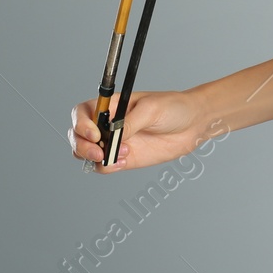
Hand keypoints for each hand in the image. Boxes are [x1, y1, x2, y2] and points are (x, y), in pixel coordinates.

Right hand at [69, 90, 210, 173]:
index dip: (81, 123)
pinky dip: (107, 166)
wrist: (194, 124)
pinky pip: (104, 166)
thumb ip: (129, 123)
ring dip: (95, 157)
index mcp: (112, 106)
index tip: (94, 133)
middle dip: (82, 145)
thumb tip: (112, 136)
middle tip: (100, 151)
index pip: (82, 113)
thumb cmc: (174, 107)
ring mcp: (114, 142)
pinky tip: (124, 161)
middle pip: (78, 135)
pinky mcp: (124, 158)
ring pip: (87, 153)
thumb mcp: (151, 109)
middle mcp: (108, 124)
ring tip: (121, 155)